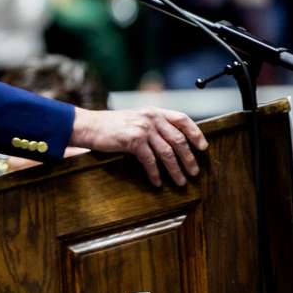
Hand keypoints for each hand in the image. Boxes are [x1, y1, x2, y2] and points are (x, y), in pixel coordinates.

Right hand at [69, 106, 207, 186]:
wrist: (89, 126)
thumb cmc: (110, 125)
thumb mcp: (135, 118)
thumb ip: (152, 124)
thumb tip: (172, 140)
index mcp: (154, 111)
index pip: (182, 119)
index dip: (195, 133)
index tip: (203, 147)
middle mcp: (151, 118)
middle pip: (178, 140)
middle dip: (189, 158)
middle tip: (194, 172)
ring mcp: (143, 129)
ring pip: (167, 153)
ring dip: (176, 170)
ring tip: (181, 181)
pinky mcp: (133, 141)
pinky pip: (150, 161)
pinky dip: (155, 174)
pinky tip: (157, 182)